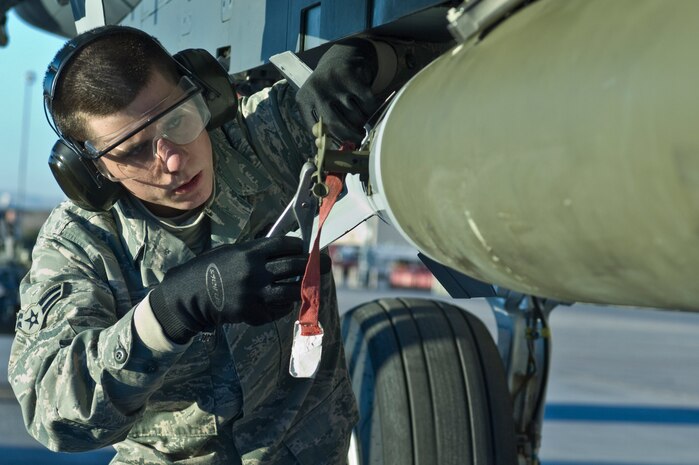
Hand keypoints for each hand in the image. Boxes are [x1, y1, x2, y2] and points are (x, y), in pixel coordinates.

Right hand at [149, 236, 330, 342]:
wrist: (189, 296)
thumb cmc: (210, 268)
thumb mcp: (232, 251)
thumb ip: (256, 251)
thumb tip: (285, 248)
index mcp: (250, 253)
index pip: (286, 245)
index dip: (301, 246)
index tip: (307, 247)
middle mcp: (255, 272)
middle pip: (295, 266)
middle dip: (315, 264)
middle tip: (327, 264)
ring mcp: (255, 294)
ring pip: (292, 292)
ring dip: (306, 288)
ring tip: (313, 284)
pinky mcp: (252, 313)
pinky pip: (278, 310)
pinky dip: (285, 306)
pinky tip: (286, 303)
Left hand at [295, 38, 378, 143]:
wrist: (341, 58)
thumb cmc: (328, 90)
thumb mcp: (316, 103)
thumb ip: (319, 125)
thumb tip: (323, 148)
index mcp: (304, 99)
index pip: (317, 129)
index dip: (332, 140)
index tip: (343, 146)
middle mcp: (316, 90)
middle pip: (337, 125)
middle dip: (351, 136)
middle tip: (359, 139)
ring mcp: (334, 82)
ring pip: (355, 115)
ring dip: (363, 122)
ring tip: (362, 120)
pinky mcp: (351, 75)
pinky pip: (367, 103)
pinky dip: (372, 110)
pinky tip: (369, 109)